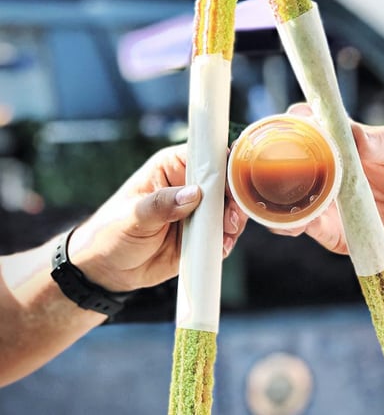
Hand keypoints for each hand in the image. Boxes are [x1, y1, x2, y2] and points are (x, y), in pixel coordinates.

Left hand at [67, 144, 246, 291]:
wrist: (107, 270)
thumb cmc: (111, 232)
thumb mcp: (132, 216)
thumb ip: (162, 204)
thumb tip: (194, 193)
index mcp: (172, 167)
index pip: (205, 156)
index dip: (223, 165)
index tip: (233, 181)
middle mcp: (189, 186)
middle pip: (225, 182)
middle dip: (234, 198)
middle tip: (230, 217)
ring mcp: (198, 211)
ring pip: (230, 208)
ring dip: (234, 221)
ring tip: (226, 234)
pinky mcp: (202, 235)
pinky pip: (224, 234)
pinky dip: (227, 240)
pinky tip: (220, 247)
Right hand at [271, 104, 383, 266]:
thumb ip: (377, 141)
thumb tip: (352, 133)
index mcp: (337, 141)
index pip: (303, 124)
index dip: (293, 121)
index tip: (296, 121)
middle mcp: (323, 169)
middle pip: (284, 160)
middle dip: (273, 159)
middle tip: (280, 160)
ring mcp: (322, 199)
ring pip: (283, 195)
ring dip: (276, 194)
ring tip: (283, 192)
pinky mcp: (328, 229)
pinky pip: (300, 226)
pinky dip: (290, 223)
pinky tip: (296, 220)